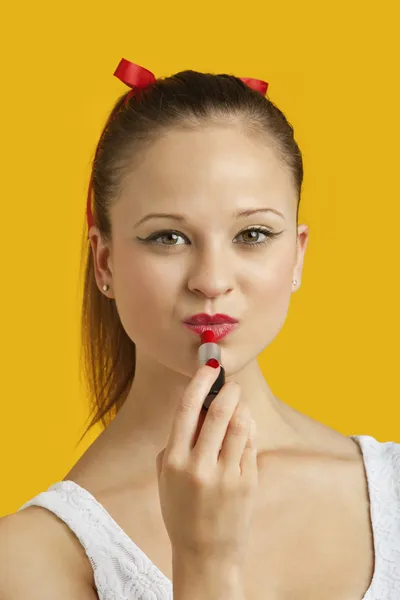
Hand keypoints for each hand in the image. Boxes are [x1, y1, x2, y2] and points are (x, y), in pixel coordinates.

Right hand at [156, 362, 257, 568]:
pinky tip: (245, 430)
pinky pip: (251, 444)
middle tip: (231, 385)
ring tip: (239, 406)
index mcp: (173, 461)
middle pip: (219, 412)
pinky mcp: (247, 482)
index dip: (200, 382)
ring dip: (241, 407)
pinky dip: (249, 429)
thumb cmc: (181, 509)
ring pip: (241, 424)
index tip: (210, 366)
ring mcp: (226, 475)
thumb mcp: (165, 476)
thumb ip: (177, 441)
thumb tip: (199, 407)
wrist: (205, 553)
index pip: (187, 409)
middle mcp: (199, 467)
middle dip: (228, 391)